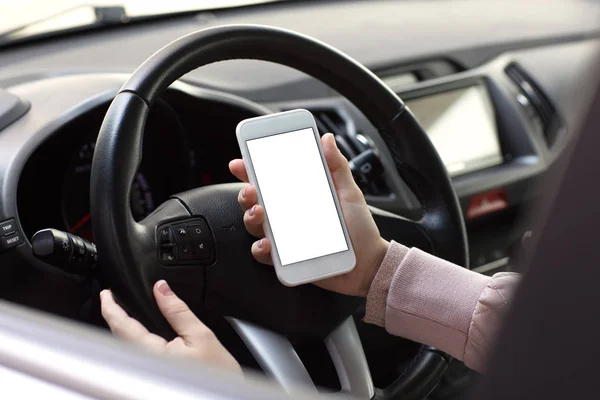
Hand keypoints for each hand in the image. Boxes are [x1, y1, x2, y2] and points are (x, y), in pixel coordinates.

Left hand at [100, 280, 241, 375]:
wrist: (224, 397)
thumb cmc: (216, 373)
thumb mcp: (201, 336)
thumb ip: (178, 311)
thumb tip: (162, 288)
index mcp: (152, 353)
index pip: (121, 326)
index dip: (110, 307)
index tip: (107, 293)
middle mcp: (143, 365)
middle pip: (118, 337)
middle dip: (113, 316)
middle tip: (111, 298)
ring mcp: (145, 372)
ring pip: (124, 347)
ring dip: (121, 328)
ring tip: (122, 313)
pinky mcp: (151, 376)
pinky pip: (134, 355)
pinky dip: (130, 340)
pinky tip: (137, 333)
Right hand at [229, 133, 388, 296]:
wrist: (369, 264)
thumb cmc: (359, 229)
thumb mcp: (349, 193)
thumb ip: (337, 166)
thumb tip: (327, 139)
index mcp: (298, 198)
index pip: (270, 181)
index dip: (252, 171)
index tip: (241, 162)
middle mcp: (287, 217)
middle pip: (255, 202)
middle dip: (245, 193)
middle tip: (252, 189)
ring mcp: (285, 239)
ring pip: (255, 226)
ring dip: (250, 217)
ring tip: (259, 212)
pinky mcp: (287, 261)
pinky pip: (265, 255)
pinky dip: (261, 249)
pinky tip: (268, 244)